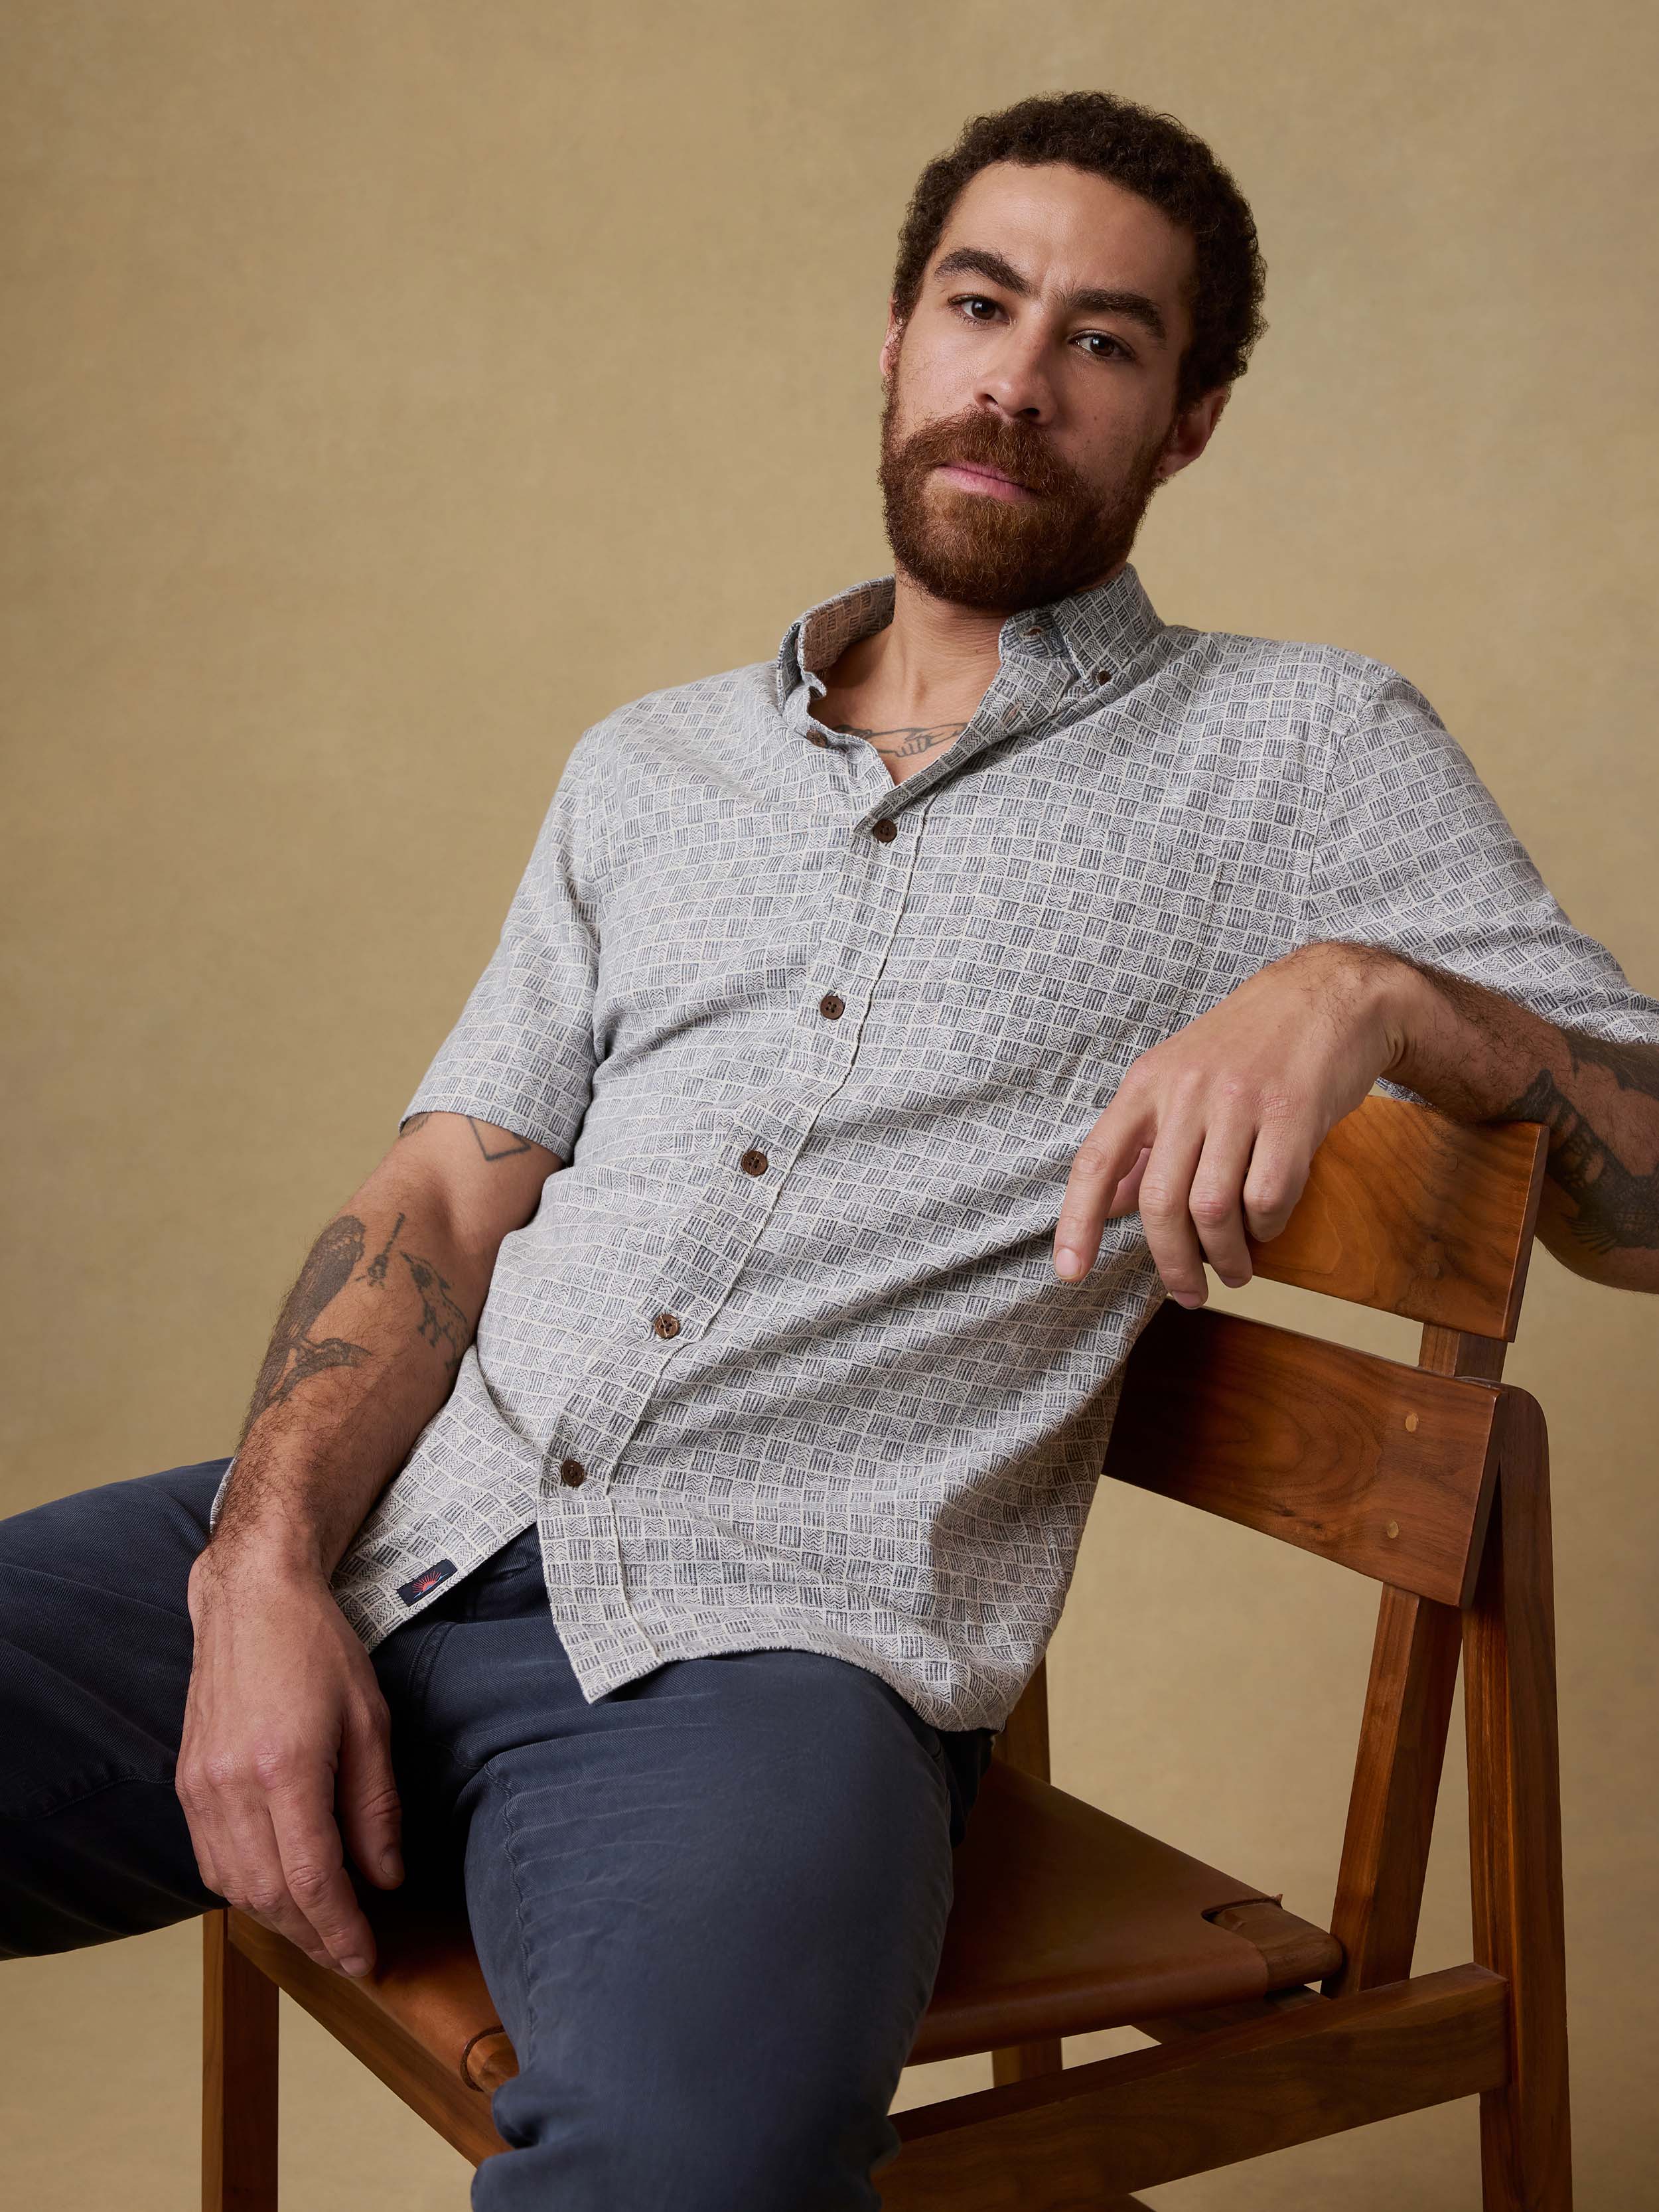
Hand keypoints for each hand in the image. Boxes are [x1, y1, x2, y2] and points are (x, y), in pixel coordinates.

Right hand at [178, 1542, 404, 1978]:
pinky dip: (244, 1890)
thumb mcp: (369, 1719)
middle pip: (270, 1895)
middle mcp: (232, 1787)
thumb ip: (377, 1805)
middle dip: (313, 1938)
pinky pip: (210, 1861)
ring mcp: (201, 1788)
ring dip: (278, 1922)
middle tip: (349, 1957)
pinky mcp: (186, 1783)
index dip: (340, 1930)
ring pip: (234, 1887)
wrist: (250, 1600)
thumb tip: (385, 1877)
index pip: (313, 1879)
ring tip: (320, 1933)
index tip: (367, 1959)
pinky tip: (276, 1892)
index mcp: (284, 1769)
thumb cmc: (317, 1648)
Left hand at [1052, 942, 1405, 1304]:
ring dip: (1223, 1257)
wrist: (1328, 994)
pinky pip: (1268, 1196)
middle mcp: (1186, 1091)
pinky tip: (1267, 1226)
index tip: (1071, 1271)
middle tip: (1188, 1294)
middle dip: (1171, 1263)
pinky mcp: (1294, 1114)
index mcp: (1147, 1083)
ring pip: (1213, 1209)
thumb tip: (1111, 1204)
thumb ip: (1144, 1140)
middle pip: (1159, 1202)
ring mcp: (1241, 1102)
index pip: (1097, 1160)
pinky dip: (1266, 1227)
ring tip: (1234, 1271)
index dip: (1077, 1221)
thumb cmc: (1248, 1044)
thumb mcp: (1178, 1075)